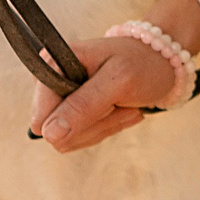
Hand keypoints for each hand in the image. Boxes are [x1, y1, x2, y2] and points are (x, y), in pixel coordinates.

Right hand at [28, 35, 174, 152]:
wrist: (158, 61)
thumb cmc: (140, 63)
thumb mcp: (118, 81)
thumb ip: (83, 106)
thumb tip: (49, 134)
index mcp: (53, 63)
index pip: (41, 116)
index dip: (74, 119)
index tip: (105, 100)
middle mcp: (49, 80)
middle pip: (55, 132)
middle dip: (93, 124)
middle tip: (117, 102)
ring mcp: (59, 98)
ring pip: (68, 139)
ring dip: (102, 126)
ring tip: (121, 103)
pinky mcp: (70, 111)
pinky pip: (78, 138)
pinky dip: (105, 128)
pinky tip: (119, 109)